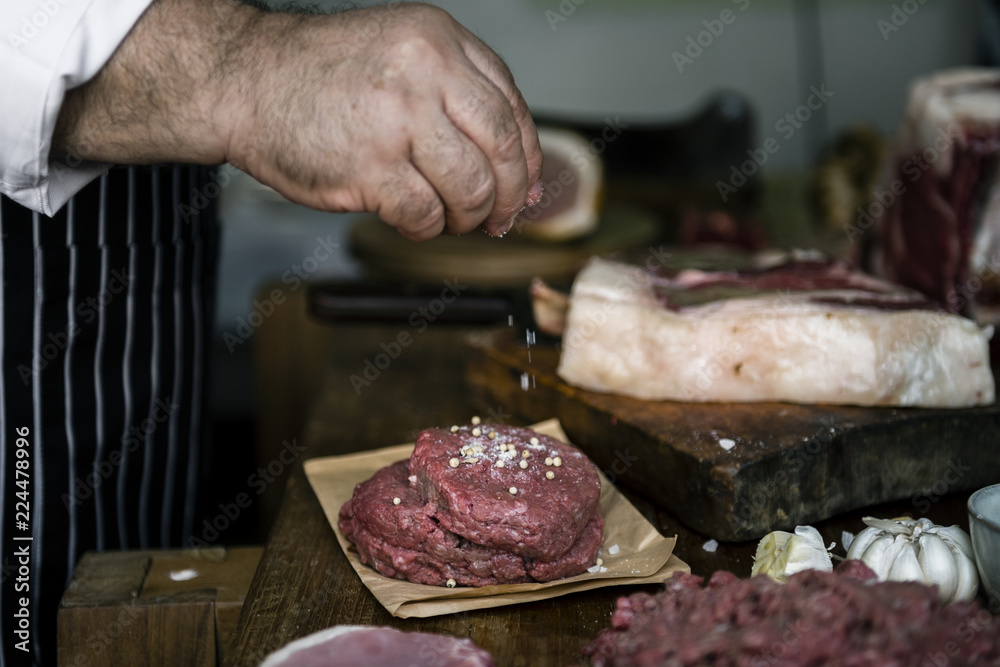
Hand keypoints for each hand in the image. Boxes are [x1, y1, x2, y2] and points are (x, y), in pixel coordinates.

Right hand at [229, 3, 542, 238]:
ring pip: (471, 188)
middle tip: (497, 217)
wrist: (243, 81)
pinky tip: (410, 218)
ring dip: (466, 217)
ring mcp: (398, 118)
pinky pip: (425, 214)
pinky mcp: (371, 165)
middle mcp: (426, 71)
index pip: (511, 106)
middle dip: (507, 196)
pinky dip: (425, 228)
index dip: (527, 157)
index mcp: (439, 39)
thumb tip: (518, 173)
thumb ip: (457, 98)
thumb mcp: (400, 56)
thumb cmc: (319, 77)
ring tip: (447, 218)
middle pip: (504, 150)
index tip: (523, 186)